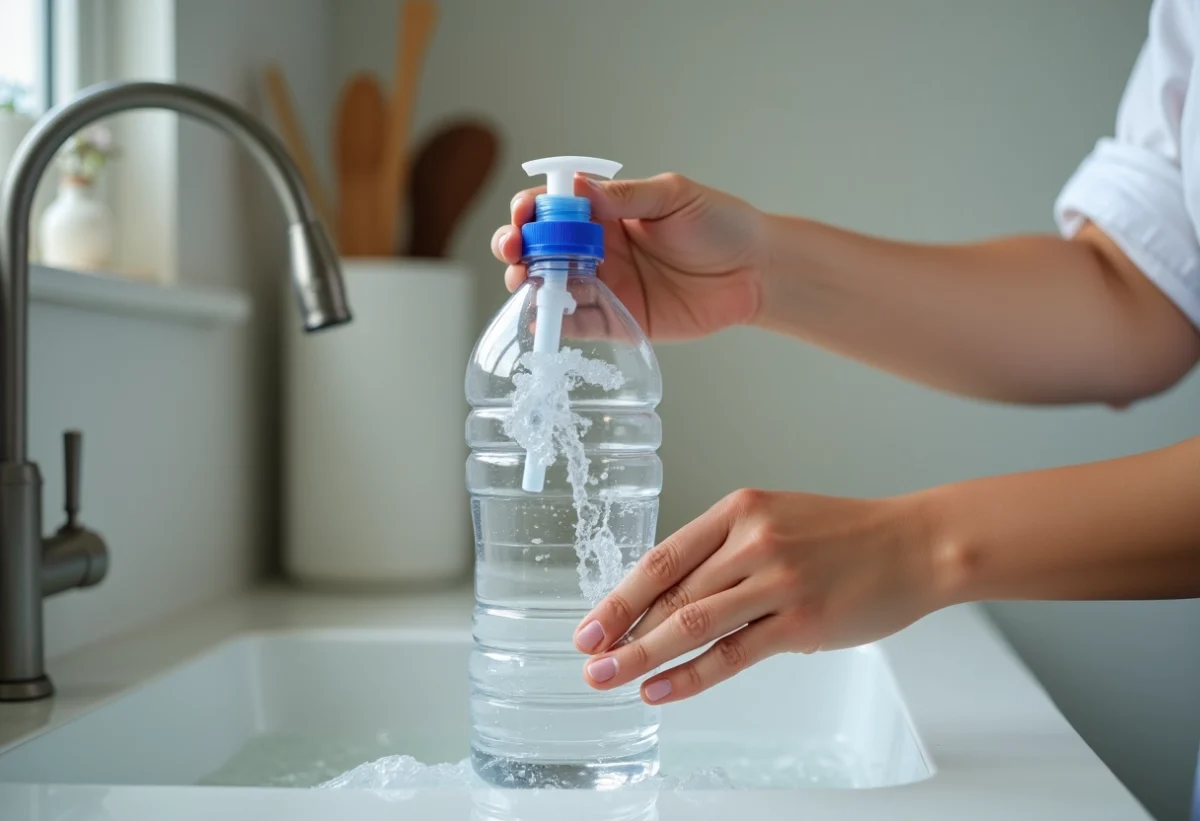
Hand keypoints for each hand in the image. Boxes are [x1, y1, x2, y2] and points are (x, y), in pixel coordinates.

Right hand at [490, 173, 766, 340]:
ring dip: (529, 285)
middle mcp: (597, 249)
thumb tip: (576, 188)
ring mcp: (605, 285)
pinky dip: (556, 324)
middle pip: (540, 249)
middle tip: (514, 251)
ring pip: (550, 287)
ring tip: (527, 283)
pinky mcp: (619, 320)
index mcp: (606, 212)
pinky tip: (543, 319)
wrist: (756, 272)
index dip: (530, 211)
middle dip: (516, 248)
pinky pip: (579, 324)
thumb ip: (625, 197)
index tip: (523, 216)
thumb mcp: (673, 197)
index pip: (553, 208)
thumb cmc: (721, 226)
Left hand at [570, 489, 940, 703]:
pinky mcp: (802, 621)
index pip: (662, 558)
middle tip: (587, 659)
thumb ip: (725, 552)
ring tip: (610, 679)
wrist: (917, 544)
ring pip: (693, 622)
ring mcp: (778, 581)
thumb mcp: (777, 521)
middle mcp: (752, 541)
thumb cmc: (846, 535)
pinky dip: (691, 675)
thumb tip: (668, 600)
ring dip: (643, 655)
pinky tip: (661, 689)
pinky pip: (733, 654)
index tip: (589, 626)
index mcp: (739, 511)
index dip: (619, 596)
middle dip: (620, 630)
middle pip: (670, 593)